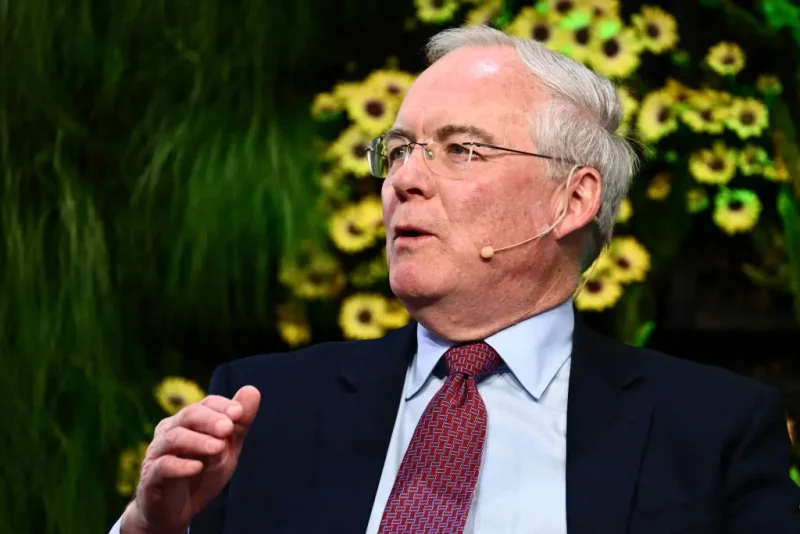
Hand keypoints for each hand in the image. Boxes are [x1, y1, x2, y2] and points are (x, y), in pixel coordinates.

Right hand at [121, 386, 260, 533]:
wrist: (177, 512)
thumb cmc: (202, 474)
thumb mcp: (227, 449)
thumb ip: (239, 423)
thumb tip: (252, 390)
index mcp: (189, 421)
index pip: (206, 404)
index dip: (222, 406)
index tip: (239, 413)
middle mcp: (170, 431)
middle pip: (188, 415)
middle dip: (210, 419)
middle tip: (228, 428)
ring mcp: (157, 454)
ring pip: (174, 438)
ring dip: (198, 441)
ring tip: (218, 447)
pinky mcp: (150, 478)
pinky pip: (162, 466)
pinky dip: (180, 465)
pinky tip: (196, 468)